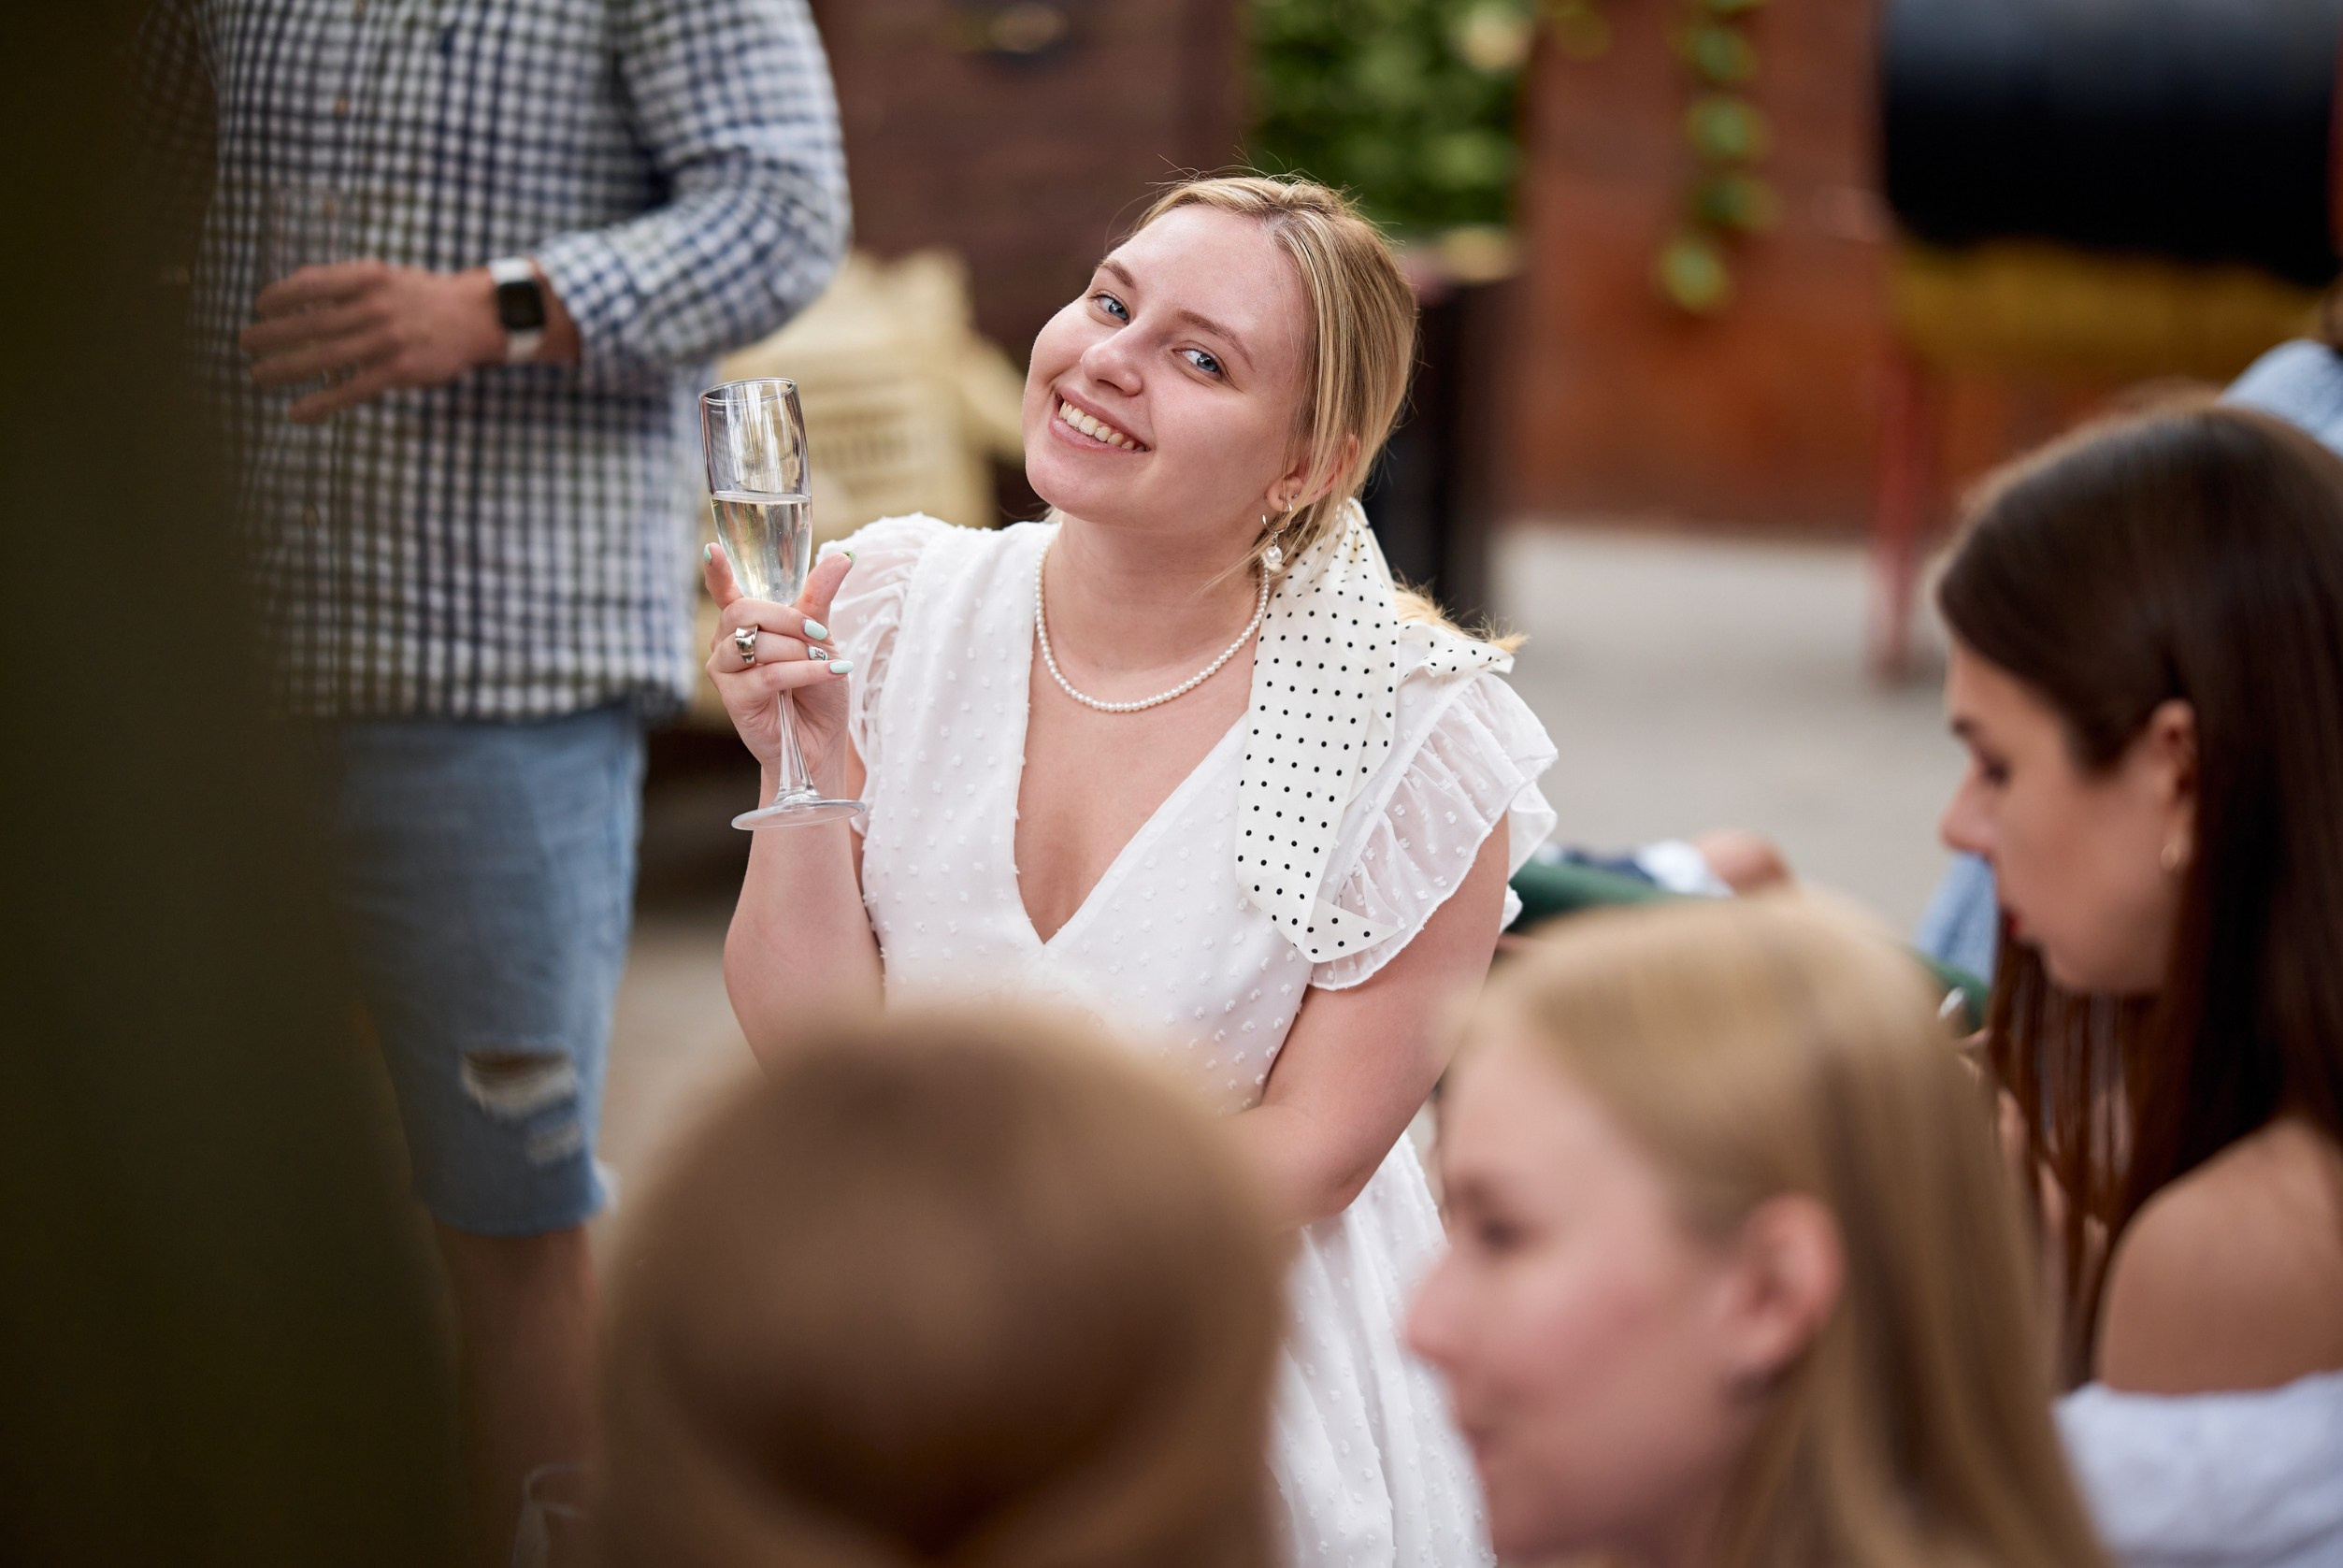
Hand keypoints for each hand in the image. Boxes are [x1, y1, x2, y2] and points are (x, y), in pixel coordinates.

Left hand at [241, 261, 503, 421]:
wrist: (475, 316)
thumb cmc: (422, 296)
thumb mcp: (385, 274)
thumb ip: (343, 280)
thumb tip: (294, 287)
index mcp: (368, 277)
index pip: (311, 284)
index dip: (279, 295)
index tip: (259, 305)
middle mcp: (375, 307)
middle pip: (310, 323)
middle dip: (271, 334)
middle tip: (244, 342)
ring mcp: (387, 341)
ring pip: (324, 357)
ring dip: (284, 368)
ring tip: (258, 375)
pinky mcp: (399, 371)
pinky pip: (351, 390)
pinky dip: (320, 403)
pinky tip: (297, 412)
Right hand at [705, 544, 855, 782]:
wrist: (820, 740)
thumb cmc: (817, 689)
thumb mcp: (823, 638)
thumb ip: (821, 597)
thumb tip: (844, 555)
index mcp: (746, 623)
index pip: (724, 590)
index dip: (717, 571)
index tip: (712, 550)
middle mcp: (728, 643)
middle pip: (744, 610)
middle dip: (788, 618)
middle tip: (819, 634)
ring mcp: (726, 670)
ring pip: (756, 642)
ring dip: (797, 650)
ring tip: (822, 662)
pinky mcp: (734, 698)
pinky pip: (768, 674)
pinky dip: (804, 671)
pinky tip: (829, 673)